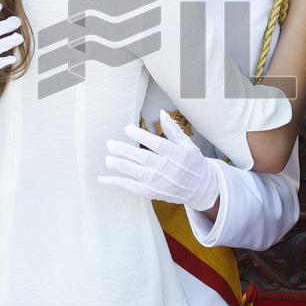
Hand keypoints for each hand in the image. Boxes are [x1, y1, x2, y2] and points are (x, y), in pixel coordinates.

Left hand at [98, 110, 220, 210]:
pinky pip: (132, 187)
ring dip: (120, 166)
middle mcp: (167, 169)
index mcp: (177, 155)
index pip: (156, 144)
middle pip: (143, 159)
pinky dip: (117, 183)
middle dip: (125, 151)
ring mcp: (159, 182)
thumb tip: (161, 113)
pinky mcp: (153, 192)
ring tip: (108, 158)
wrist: (201, 188)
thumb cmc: (194, 163)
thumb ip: (173, 130)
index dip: (141, 136)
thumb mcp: (188, 145)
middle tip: (110, 144)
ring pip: (136, 173)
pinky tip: (104, 178)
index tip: (127, 129)